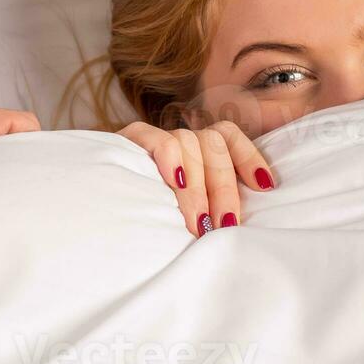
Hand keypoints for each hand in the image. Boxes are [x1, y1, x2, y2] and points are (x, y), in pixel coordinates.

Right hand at [118, 121, 275, 235]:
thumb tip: (236, 227)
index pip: (229, 136)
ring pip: (190, 142)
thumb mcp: (190, 214)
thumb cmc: (151, 221)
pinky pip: (156, 139)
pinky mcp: (128, 141)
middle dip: (223, 187)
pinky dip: (170, 158)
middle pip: (214, 143)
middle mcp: (179, 140)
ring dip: (197, 186)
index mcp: (198, 151)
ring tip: (197, 222)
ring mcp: (154, 138)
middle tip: (223, 225)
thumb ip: (212, 210)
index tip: (264, 187)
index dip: (250, 157)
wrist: (98, 215)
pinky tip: (174, 182)